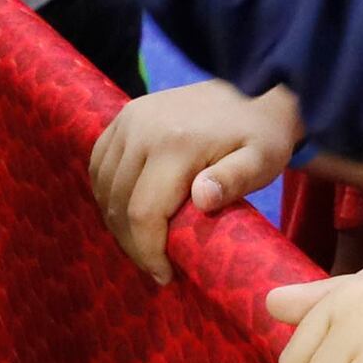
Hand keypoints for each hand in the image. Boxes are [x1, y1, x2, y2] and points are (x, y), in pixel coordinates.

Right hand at [84, 79, 300, 285]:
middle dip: (132, 244)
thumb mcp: (263, 159)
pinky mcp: (124, 116)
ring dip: (117, 222)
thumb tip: (202, 198)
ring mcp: (129, 119)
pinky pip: (99, 164)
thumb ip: (235, 179)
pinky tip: (128, 211)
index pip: (143, 213)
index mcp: (176, 144)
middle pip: (118, 204)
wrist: (253, 86)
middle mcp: (143, 129)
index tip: (165, 275)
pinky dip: (107, 193)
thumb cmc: (261, 134)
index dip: (148, 252)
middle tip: (156, 266)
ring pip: (104, 187)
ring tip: (143, 242)